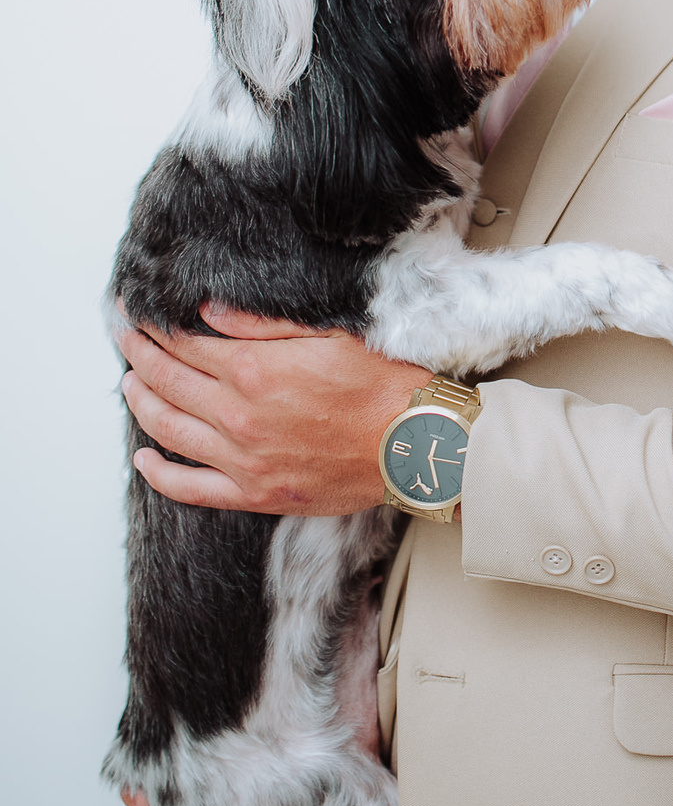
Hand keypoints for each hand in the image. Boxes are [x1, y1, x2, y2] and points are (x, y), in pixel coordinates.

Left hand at [117, 304, 431, 513]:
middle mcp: (239, 416)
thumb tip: (207, 311)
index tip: (139, 313)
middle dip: (139, 354)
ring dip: (140, 403)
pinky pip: (190, 488)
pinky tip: (144, 458)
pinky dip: (160, 474)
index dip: (155, 327)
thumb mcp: (327, 334)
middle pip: (168, 381)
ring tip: (129, 383)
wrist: (415, 445)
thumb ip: (262, 323)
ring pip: (169, 430)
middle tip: (124, 338)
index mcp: (255, 370)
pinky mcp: (255, 494)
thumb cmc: (382, 385)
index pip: (184, 344)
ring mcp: (244, 460)